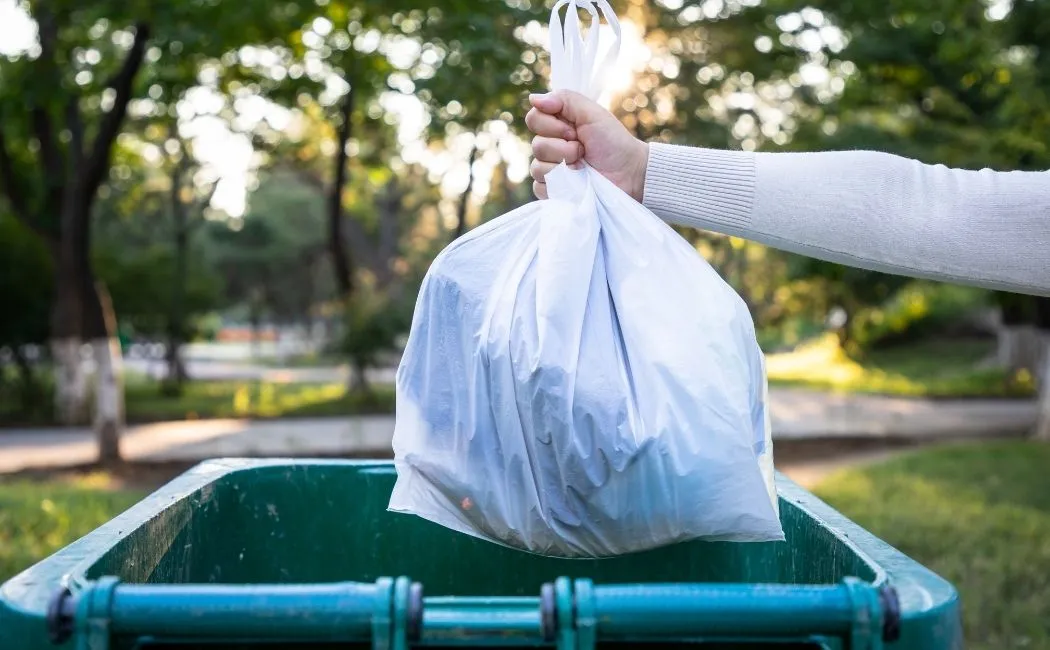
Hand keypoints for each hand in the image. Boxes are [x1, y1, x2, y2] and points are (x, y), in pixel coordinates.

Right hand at [526, 90, 648, 201]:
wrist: (628, 173)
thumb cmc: (613, 142)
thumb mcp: (592, 113)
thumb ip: (564, 99)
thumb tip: (533, 99)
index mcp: (557, 125)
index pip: (533, 119)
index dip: (552, 126)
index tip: (575, 130)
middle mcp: (550, 146)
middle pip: (536, 145)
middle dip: (563, 148)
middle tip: (583, 150)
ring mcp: (550, 171)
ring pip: (537, 168)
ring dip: (564, 166)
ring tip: (583, 167)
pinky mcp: (553, 191)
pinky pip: (540, 188)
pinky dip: (559, 185)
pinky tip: (576, 182)